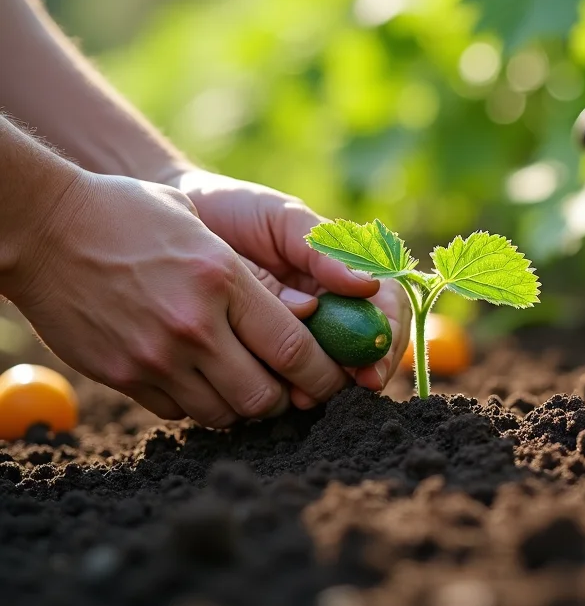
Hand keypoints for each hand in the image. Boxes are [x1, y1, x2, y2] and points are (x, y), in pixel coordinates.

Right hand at [6, 171, 357, 426]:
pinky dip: (200, 404)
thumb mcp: (209, 233)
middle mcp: (193, 324)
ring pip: (225, 413)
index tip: (333, 378)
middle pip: (264, 395)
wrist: (46, 228)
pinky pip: (180, 412)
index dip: (322, 373)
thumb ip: (264, 276)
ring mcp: (154, 355)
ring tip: (247, 383)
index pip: (293, 348)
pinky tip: (200, 378)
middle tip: (291, 386)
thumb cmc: (136, 216)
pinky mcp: (123, 376)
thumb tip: (314, 312)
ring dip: (244, 406)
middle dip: (287, 397)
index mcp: (223, 279)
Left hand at [169, 169, 411, 398]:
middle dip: (359, 372)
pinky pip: (280, 374)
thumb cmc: (235, 207)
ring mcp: (295, 327)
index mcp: (341, 272)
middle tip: (340, 389)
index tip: (372, 366)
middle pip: (366, 348)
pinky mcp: (256, 345)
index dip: (386, 340)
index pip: (386, 309)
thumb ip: (323, 250)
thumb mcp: (282, 219)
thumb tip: (367, 287)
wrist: (176, 214)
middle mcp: (327, 304)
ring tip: (301, 397)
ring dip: (322, 387)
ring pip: (327, 367)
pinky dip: (283, 389)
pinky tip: (276, 396)